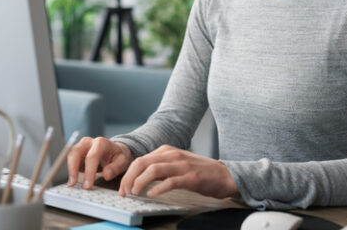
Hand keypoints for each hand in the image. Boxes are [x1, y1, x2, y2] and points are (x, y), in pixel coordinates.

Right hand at [66, 137, 134, 188]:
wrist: (114, 150)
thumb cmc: (117, 156)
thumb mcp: (122, 162)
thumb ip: (115, 168)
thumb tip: (106, 175)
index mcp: (101, 143)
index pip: (92, 156)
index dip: (89, 171)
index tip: (87, 185)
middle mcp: (89, 142)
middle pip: (76, 151)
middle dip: (73, 168)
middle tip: (73, 183)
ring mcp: (81, 146)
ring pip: (70, 154)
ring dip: (69, 169)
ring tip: (71, 183)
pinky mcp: (77, 152)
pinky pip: (70, 159)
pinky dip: (69, 170)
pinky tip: (72, 180)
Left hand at [118, 145, 238, 198]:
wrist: (224, 174)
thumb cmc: (199, 171)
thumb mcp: (176, 163)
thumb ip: (159, 166)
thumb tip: (139, 177)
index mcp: (167, 151)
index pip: (140, 160)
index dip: (128, 174)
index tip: (123, 187)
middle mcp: (172, 155)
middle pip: (142, 163)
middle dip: (129, 178)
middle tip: (124, 191)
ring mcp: (182, 165)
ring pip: (153, 170)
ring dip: (140, 182)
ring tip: (134, 193)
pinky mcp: (191, 177)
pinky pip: (170, 181)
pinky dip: (158, 188)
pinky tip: (151, 194)